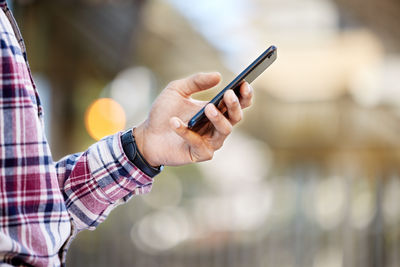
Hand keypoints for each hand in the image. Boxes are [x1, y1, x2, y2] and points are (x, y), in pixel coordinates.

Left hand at [133, 72, 252, 165]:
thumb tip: (218, 76)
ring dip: (218, 118)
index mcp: (217, 110)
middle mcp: (217, 126)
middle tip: (228, 94)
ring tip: (208, 107)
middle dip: (234, 105)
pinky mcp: (200, 153)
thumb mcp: (177, 90)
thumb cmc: (164, 112)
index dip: (245, 95)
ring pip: (224, 131)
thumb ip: (196, 82)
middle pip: (235, 117)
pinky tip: (175, 122)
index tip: (244, 84)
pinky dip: (186, 132)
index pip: (238, 103)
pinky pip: (199, 142)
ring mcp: (211, 141)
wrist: (147, 135)